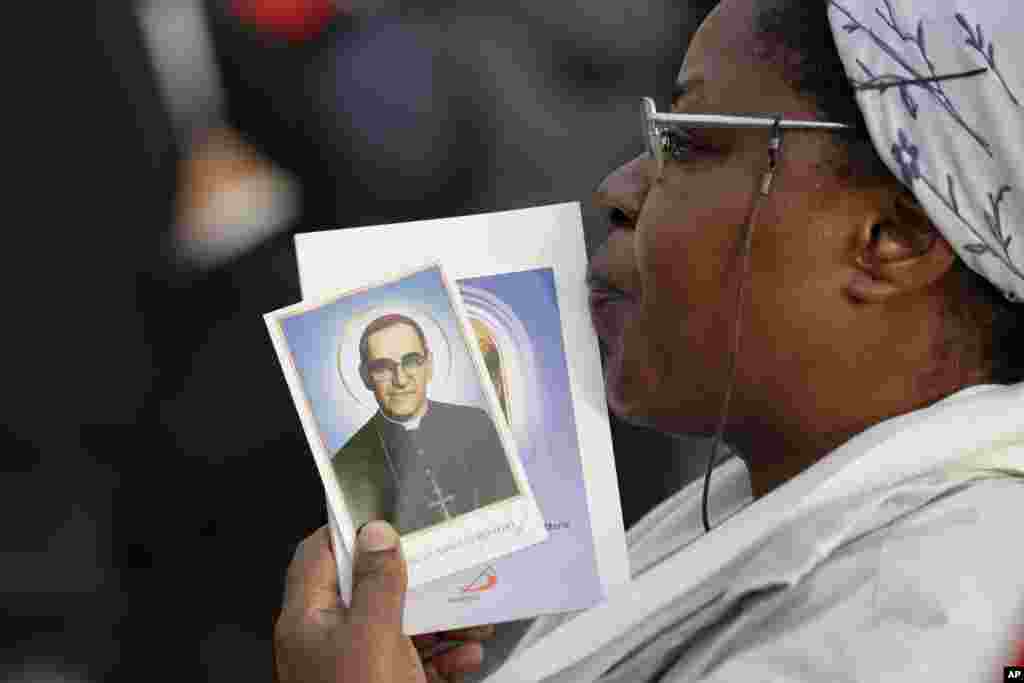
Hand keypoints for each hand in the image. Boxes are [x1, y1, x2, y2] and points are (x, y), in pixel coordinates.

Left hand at [274, 522, 489, 682]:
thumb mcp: (372, 638)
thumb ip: (377, 583)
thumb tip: (376, 535)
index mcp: (308, 621)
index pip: (319, 554)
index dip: (350, 529)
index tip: (385, 514)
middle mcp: (328, 641)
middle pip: (370, 590)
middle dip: (415, 581)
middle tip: (444, 566)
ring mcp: (356, 668)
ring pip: (399, 626)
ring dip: (441, 621)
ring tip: (470, 618)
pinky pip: (416, 661)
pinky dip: (444, 656)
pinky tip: (466, 656)